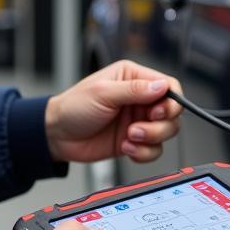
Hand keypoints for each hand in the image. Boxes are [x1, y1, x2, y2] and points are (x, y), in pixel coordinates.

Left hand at [44, 60, 181, 163]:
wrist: (57, 136)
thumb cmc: (73, 107)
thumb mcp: (102, 93)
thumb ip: (134, 90)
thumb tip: (162, 86)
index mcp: (133, 77)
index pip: (168, 85)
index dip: (170, 101)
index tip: (158, 112)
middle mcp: (140, 99)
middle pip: (172, 112)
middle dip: (160, 124)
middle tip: (140, 127)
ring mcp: (139, 120)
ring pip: (166, 132)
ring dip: (150, 139)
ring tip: (129, 137)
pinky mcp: (135, 141)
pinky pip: (154, 150)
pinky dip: (143, 152)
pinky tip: (125, 147)